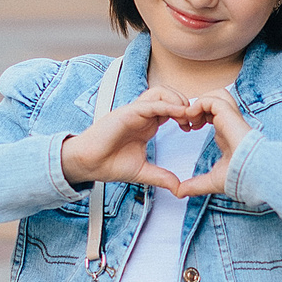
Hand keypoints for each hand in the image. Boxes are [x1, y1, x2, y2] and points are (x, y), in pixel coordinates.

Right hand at [61, 85, 197, 190]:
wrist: (88, 164)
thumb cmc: (109, 164)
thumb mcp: (143, 172)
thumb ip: (162, 177)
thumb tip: (179, 189)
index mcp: (147, 124)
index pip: (171, 108)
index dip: (185, 115)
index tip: (193, 128)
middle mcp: (142, 115)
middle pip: (168, 95)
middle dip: (185, 104)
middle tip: (192, 121)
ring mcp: (134, 112)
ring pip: (160, 92)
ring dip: (177, 100)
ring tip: (186, 115)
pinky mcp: (127, 112)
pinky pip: (151, 103)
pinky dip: (167, 105)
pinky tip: (178, 113)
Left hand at [173, 87, 253, 198]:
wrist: (250, 174)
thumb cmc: (238, 177)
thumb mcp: (211, 181)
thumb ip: (194, 185)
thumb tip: (179, 193)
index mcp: (226, 132)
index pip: (213, 114)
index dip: (199, 117)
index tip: (188, 128)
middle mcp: (229, 122)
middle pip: (215, 99)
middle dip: (199, 105)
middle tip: (188, 120)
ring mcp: (231, 117)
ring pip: (216, 94)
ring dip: (200, 102)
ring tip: (191, 117)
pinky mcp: (229, 114)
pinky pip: (212, 99)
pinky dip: (199, 104)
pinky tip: (193, 118)